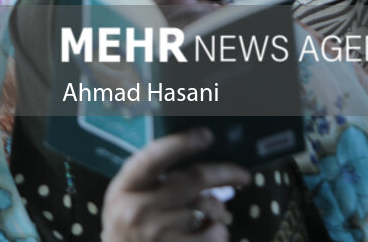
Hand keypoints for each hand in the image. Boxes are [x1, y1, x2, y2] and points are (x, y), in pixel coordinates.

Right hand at [101, 129, 248, 241]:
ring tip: (205, 218)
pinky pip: (215, 232)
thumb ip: (158, 178)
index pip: (153, 159)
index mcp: (124, 189)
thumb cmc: (133, 228)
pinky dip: (217, 231)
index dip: (181, 144)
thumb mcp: (131, 198)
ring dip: (217, 211)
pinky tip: (204, 235)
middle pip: (195, 178)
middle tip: (243, 175)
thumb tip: (204, 161)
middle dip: (226, 173)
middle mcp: (137, 210)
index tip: (206, 136)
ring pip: (208, 206)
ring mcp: (156, 233)